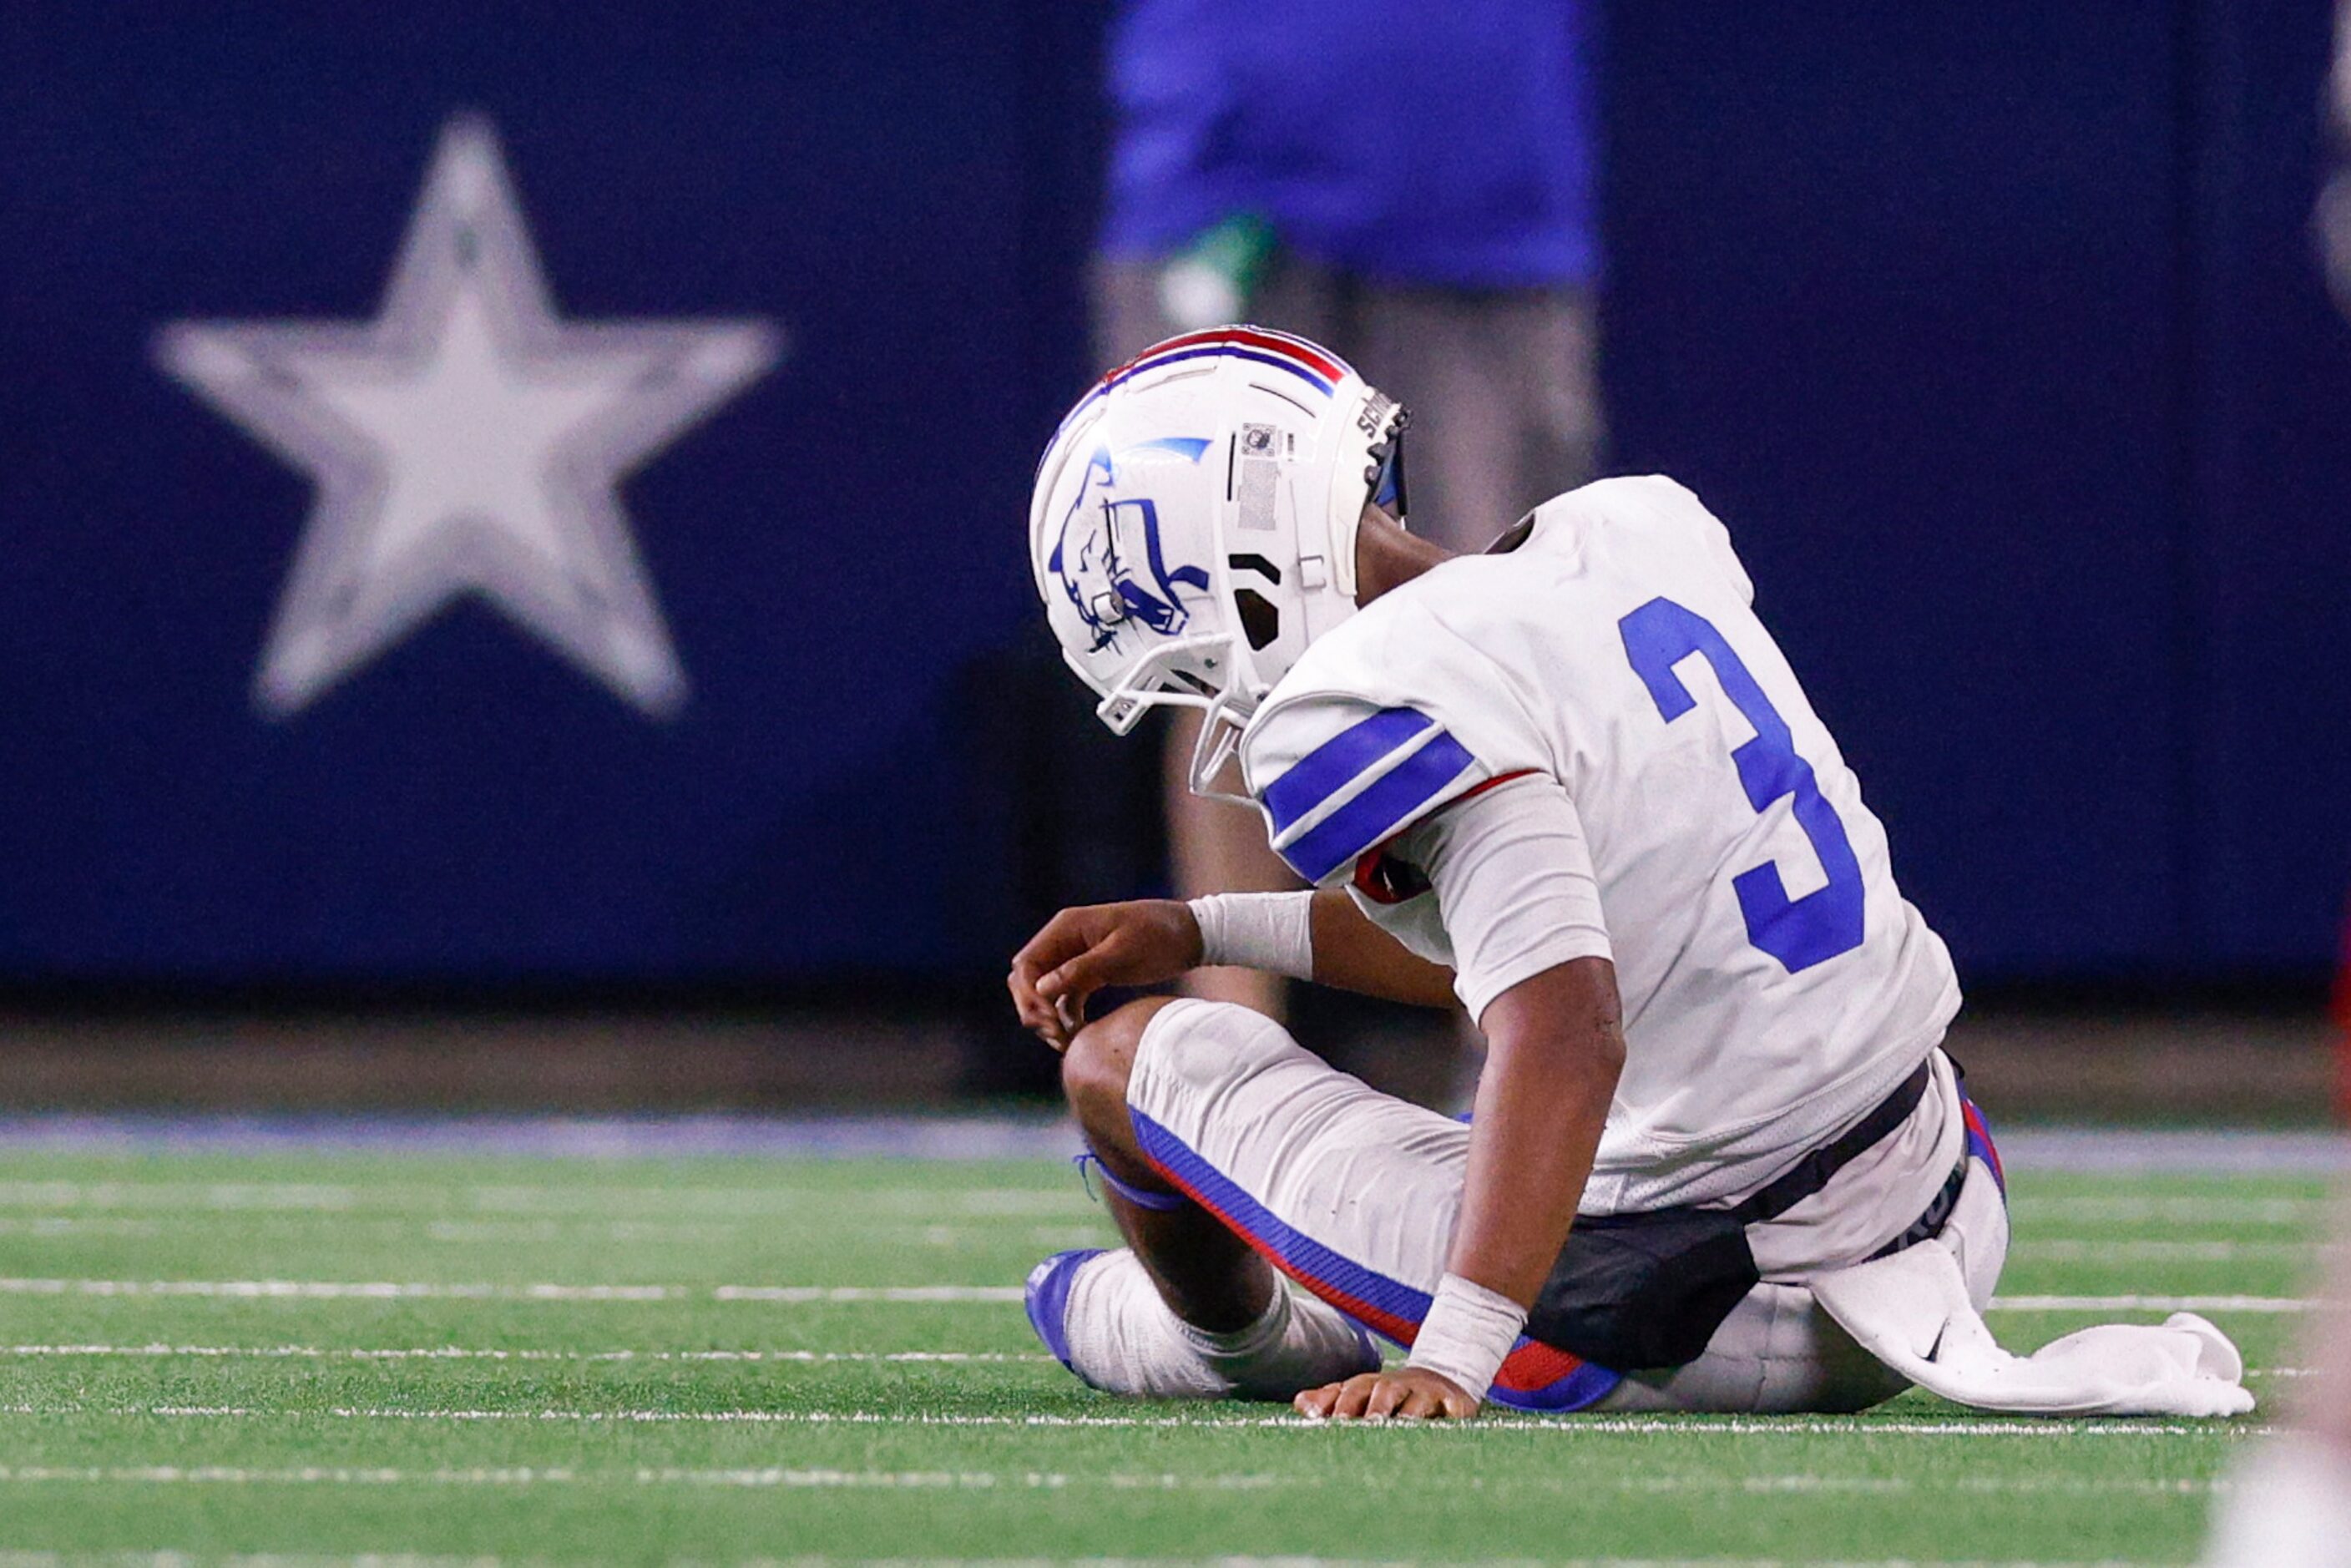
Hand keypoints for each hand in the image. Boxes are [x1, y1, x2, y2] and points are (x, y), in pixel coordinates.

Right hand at [1006, 900, 1202, 1049]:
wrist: (1192, 934)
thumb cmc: (1159, 935)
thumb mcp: (1122, 953)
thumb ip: (1080, 970)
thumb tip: (1041, 990)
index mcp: (1067, 928)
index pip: (1027, 964)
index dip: (1027, 996)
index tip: (1047, 1021)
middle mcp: (1065, 941)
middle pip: (1029, 980)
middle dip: (1035, 1011)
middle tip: (1055, 1037)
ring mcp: (1076, 958)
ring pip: (1045, 993)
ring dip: (1049, 1019)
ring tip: (1066, 1043)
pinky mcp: (1091, 973)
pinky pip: (1067, 999)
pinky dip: (1067, 1018)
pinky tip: (1078, 1036)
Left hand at [1293, 1367, 1478, 1421]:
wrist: (1442, 1379)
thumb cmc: (1390, 1396)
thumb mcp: (1361, 1394)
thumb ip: (1330, 1399)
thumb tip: (1299, 1403)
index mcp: (1370, 1385)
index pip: (1348, 1390)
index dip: (1332, 1402)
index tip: (1315, 1417)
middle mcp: (1397, 1386)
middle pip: (1380, 1391)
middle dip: (1368, 1408)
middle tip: (1356, 1426)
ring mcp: (1426, 1393)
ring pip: (1414, 1403)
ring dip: (1403, 1416)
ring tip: (1393, 1430)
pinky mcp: (1455, 1404)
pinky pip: (1452, 1412)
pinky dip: (1447, 1418)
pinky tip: (1441, 1426)